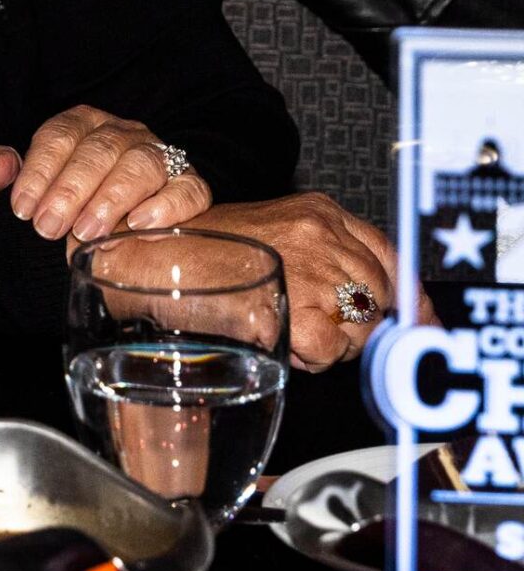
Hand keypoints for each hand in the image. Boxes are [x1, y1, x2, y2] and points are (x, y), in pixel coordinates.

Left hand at [0, 105, 210, 242]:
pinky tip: (139, 225)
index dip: (38, 171)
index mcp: (81, 122)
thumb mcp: (26, 179)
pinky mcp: (189, 184)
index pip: (58, 136)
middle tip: (48, 227)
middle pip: (98, 151)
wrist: (113, 220)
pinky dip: (166, 206)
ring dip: (112, 198)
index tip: (22, 210)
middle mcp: (122, 132)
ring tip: (88, 231)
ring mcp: (159, 155)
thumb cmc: (61, 195)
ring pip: (141, 165)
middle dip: (70, 190)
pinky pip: (187, 189)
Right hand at [175, 191, 424, 370]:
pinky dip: (313, 358)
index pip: (390, 255)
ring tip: (291, 333)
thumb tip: (375, 304)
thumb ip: (323, 257)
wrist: (148, 260)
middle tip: (321, 333)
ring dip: (335, 345)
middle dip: (361, 326)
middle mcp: (322, 235)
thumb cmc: (198, 252)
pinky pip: (331, 351)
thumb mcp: (271, 235)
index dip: (412, 297)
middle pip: (381, 296)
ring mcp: (309, 269)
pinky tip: (282, 342)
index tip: (422, 322)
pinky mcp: (294, 306)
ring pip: (362, 328)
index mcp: (318, 211)